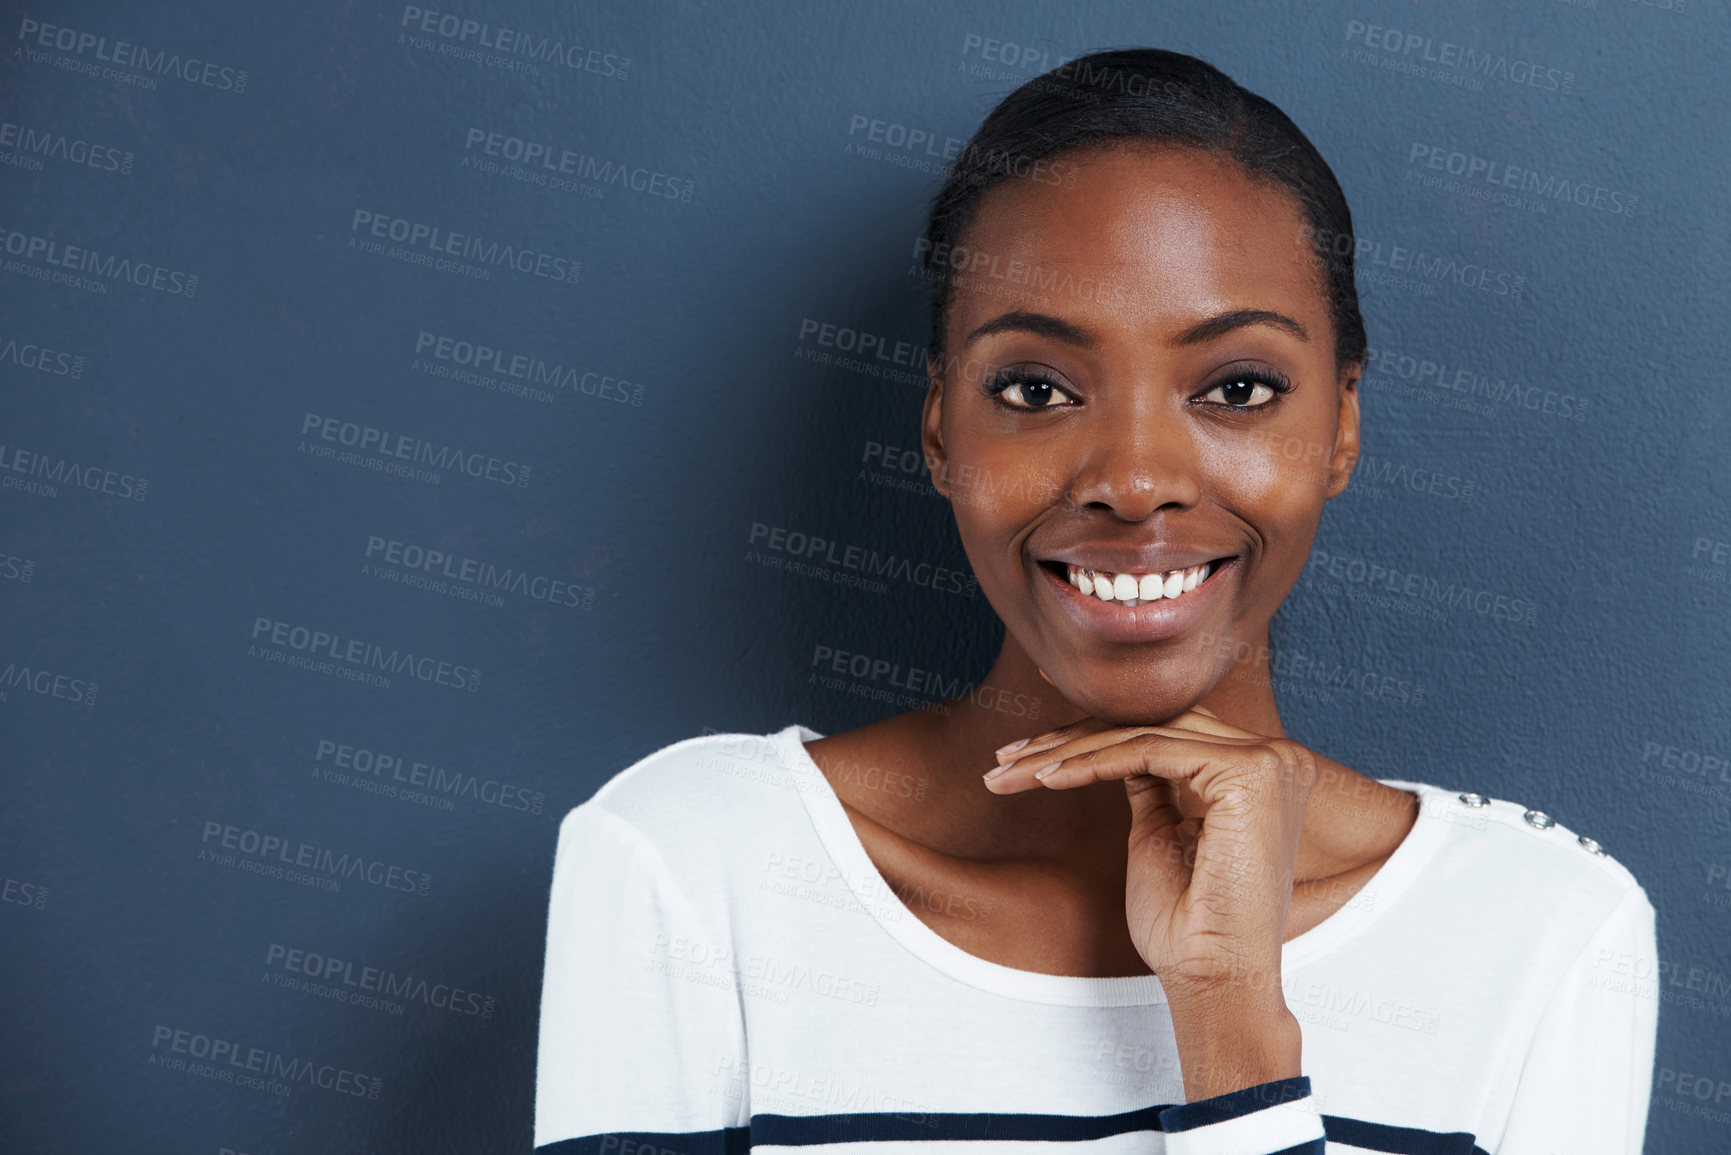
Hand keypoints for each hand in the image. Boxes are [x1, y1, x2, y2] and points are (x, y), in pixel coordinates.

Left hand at [983, 706, 1314, 1095]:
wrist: (1214, 980)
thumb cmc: (1187, 928)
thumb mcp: (1161, 835)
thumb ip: (1152, 784)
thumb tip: (1121, 745)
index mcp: (1263, 772)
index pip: (1168, 729)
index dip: (1095, 733)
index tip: (1031, 745)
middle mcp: (1277, 758)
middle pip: (1154, 723)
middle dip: (1071, 737)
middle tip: (1006, 755)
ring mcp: (1268, 762)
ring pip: (1144, 733)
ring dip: (1066, 751)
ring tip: (1009, 772)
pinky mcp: (1247, 774)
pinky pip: (1147, 753)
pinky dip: (1090, 763)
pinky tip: (1044, 779)